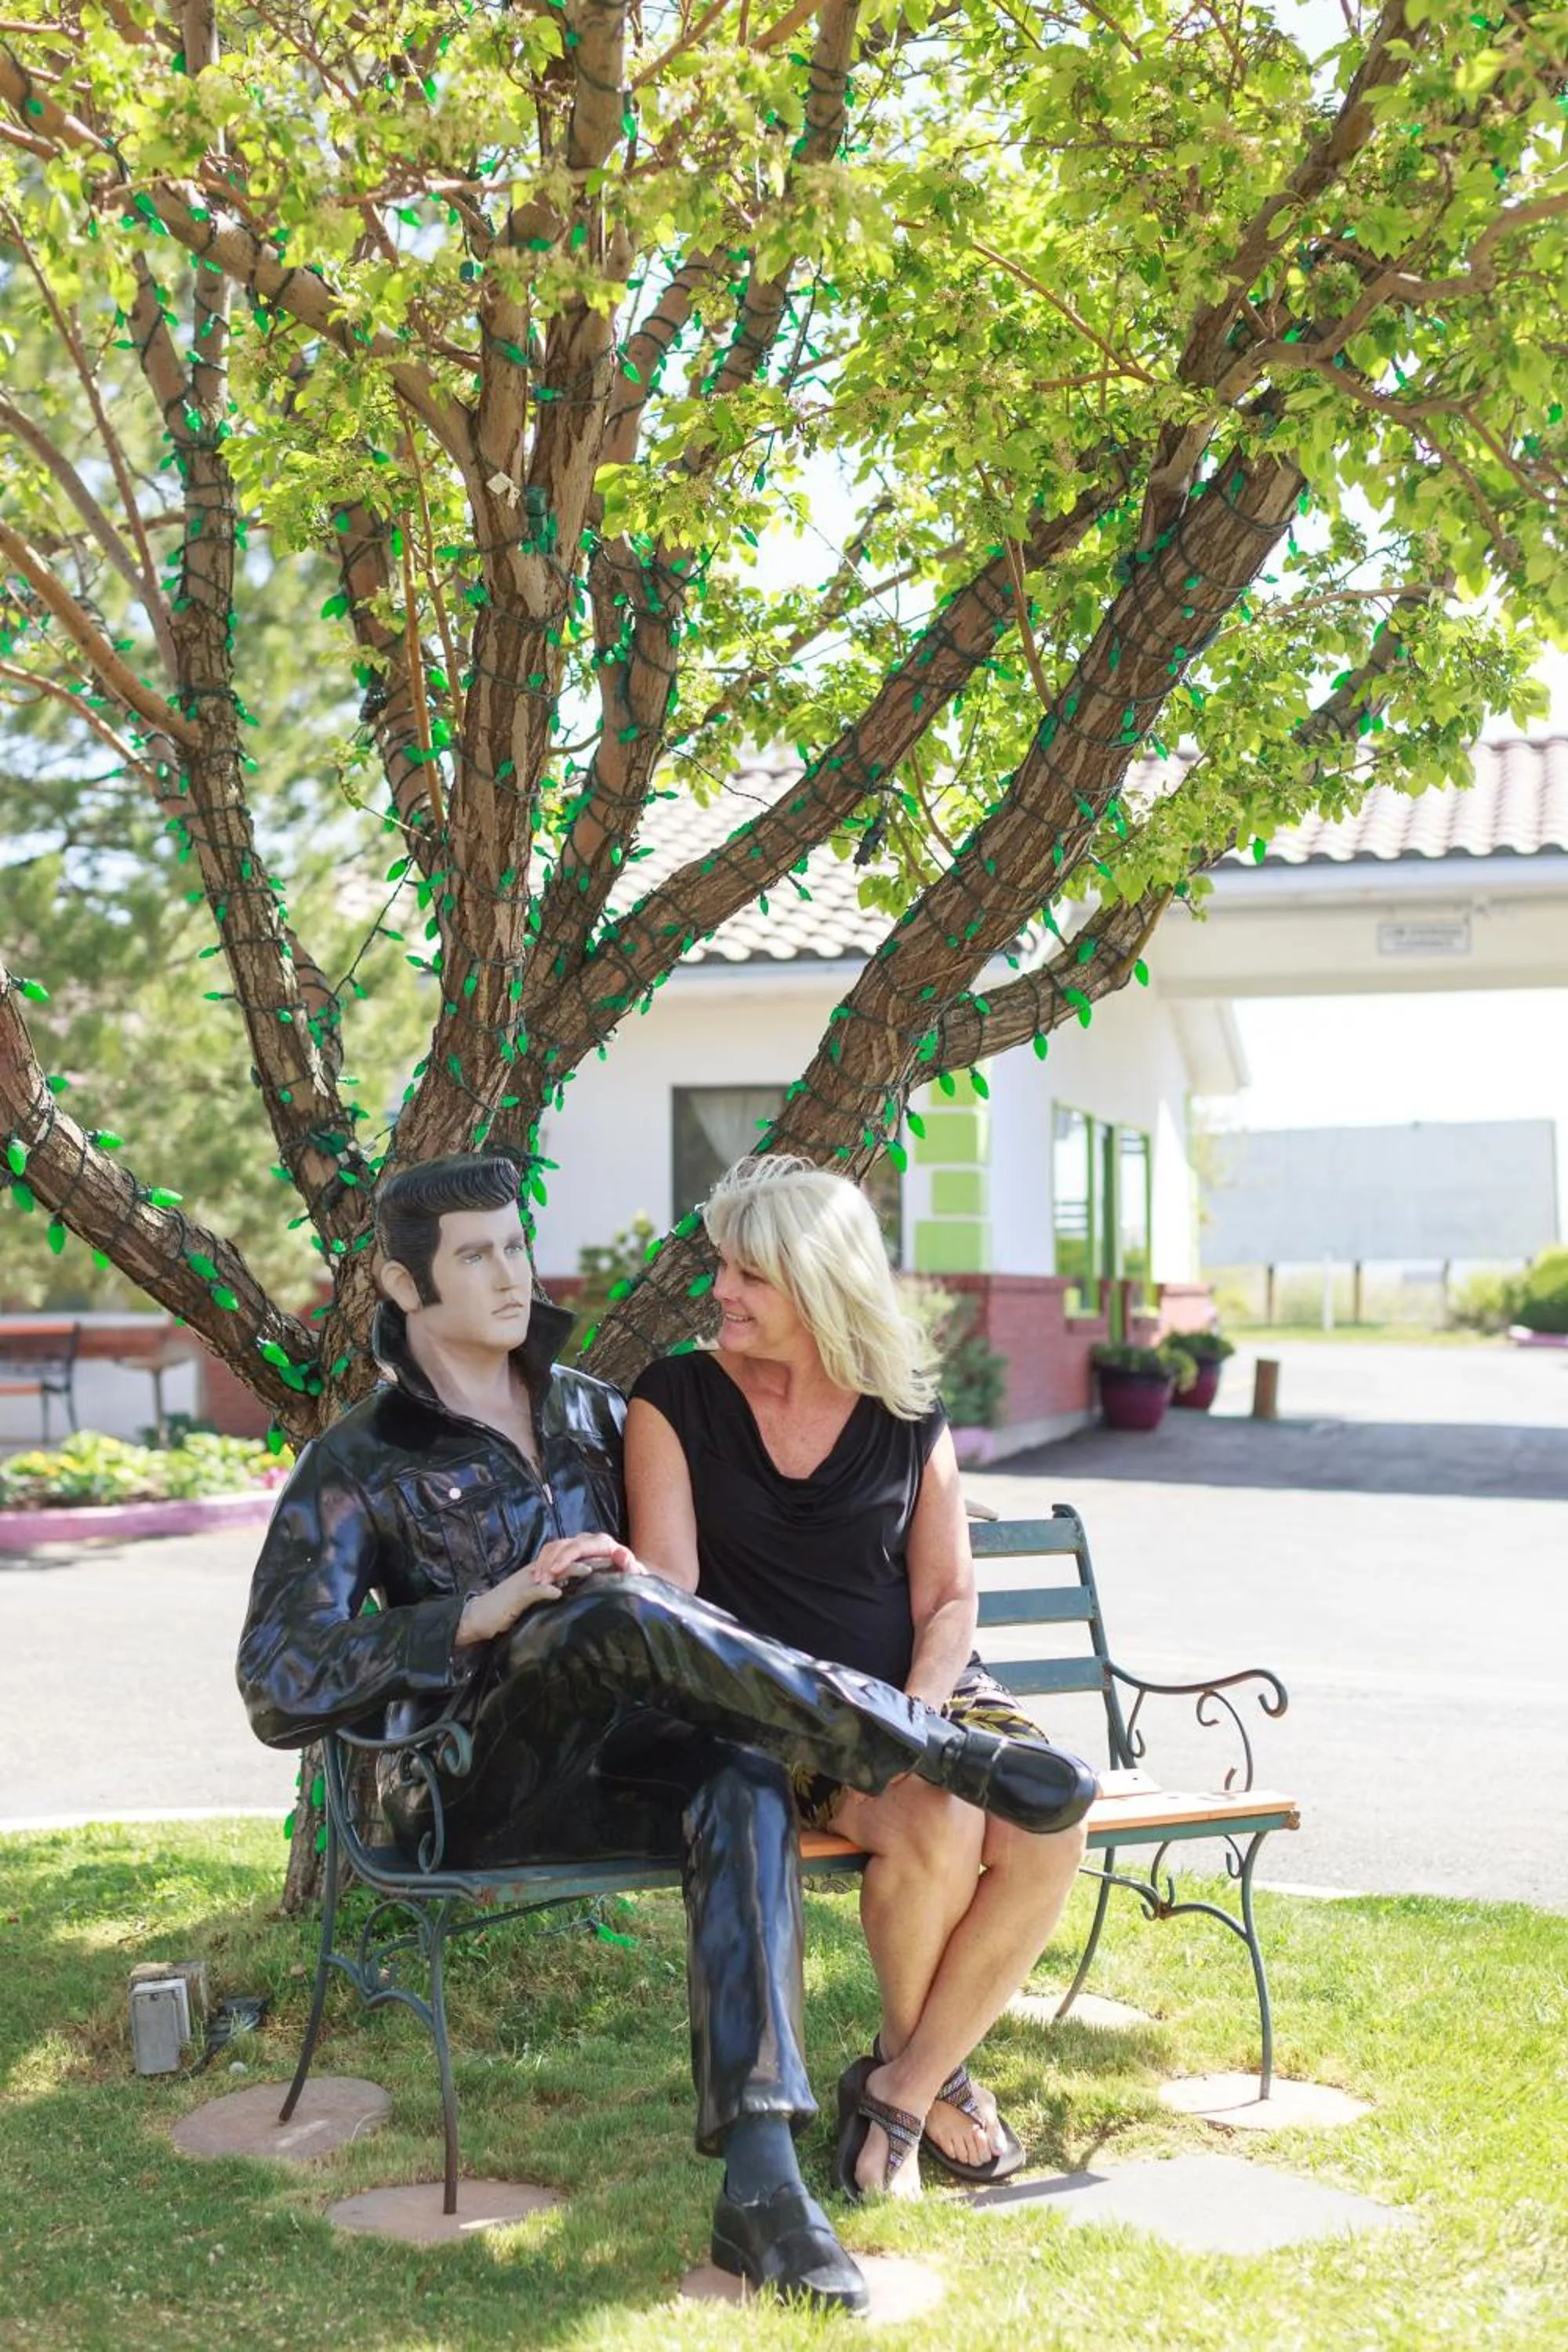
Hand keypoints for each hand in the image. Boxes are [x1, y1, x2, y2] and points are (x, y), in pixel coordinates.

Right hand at [454, 1533, 640, 1645]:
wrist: (480, 1616)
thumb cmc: (509, 1608)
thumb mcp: (536, 1598)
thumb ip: (553, 1592)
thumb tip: (574, 1593)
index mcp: (543, 1571)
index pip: (569, 1560)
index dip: (590, 1559)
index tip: (611, 1561)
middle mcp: (536, 1571)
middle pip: (564, 1560)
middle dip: (587, 1559)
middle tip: (607, 1560)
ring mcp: (526, 1581)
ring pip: (551, 1571)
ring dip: (570, 1570)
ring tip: (589, 1571)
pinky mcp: (516, 1596)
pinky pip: (533, 1591)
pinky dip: (546, 1590)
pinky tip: (558, 1593)